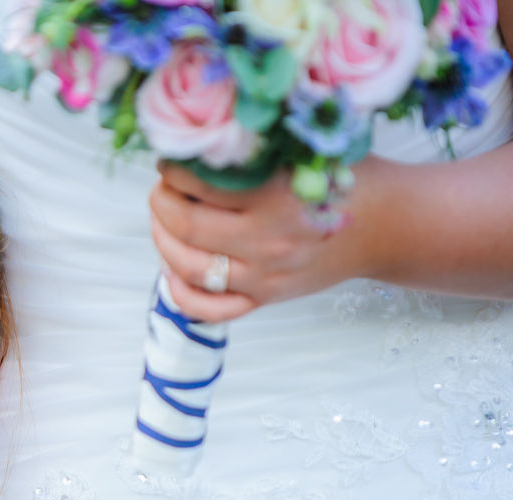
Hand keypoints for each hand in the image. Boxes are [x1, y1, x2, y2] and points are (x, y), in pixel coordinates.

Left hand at [149, 160, 376, 322]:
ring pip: (189, 267)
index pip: (201, 184)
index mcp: (277, 197)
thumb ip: (259, 148)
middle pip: (187, 227)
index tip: (171, 159)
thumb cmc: (347, 179)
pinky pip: (209, 308)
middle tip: (162, 189)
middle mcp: (267, 241)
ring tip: (164, 221)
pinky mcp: (264, 298)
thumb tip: (201, 139)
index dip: (174, 169)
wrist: (390, 226)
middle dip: (161, 203)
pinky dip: (180, 292)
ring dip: (163, 241)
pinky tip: (174, 269)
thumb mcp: (308, 151)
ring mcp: (263, 276)